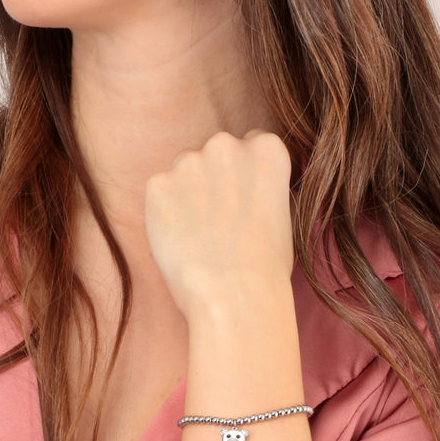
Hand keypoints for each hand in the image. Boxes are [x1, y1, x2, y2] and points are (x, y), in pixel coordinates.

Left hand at [143, 129, 294, 319]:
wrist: (233, 295)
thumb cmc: (266, 266)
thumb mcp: (282, 214)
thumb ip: (260, 187)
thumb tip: (243, 190)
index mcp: (266, 149)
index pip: (252, 145)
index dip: (246, 176)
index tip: (244, 201)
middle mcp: (226, 145)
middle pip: (216, 153)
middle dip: (215, 179)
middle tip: (219, 221)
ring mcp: (188, 162)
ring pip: (185, 171)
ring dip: (188, 193)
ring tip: (199, 235)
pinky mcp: (157, 184)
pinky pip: (160, 192)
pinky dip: (165, 212)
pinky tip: (180, 240)